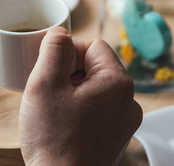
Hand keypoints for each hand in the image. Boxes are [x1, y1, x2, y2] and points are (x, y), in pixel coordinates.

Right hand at [20, 27, 142, 165]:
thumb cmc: (54, 141)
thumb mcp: (44, 84)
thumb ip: (53, 49)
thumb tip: (60, 33)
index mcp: (118, 83)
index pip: (92, 46)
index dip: (66, 53)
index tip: (48, 71)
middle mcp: (129, 102)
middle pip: (94, 68)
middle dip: (68, 75)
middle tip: (46, 94)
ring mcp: (124, 124)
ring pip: (94, 92)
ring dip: (71, 95)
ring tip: (52, 114)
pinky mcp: (115, 141)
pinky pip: (96, 113)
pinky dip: (78, 114)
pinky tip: (61, 128)